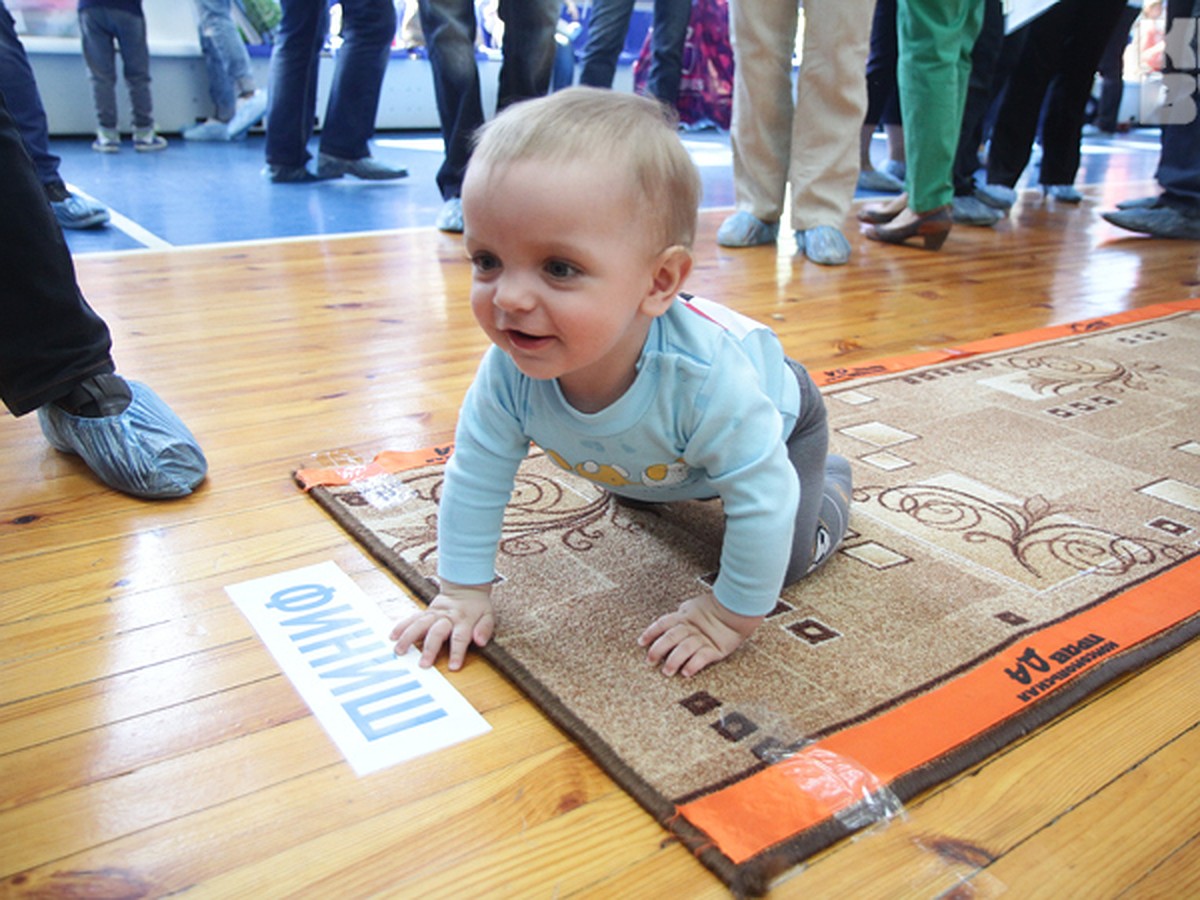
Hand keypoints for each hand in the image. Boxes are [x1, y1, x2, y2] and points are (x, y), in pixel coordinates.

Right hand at [390, 580, 494, 670]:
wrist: (466, 588)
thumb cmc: (477, 607)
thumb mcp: (488, 615)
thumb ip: (485, 628)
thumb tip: (480, 641)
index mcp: (464, 619)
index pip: (461, 637)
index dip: (457, 652)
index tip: (453, 666)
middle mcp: (447, 616)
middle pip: (437, 632)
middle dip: (430, 648)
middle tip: (423, 664)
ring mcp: (435, 613)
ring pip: (420, 624)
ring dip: (409, 637)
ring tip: (400, 650)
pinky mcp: (426, 611)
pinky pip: (412, 618)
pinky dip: (402, 625)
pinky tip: (393, 635)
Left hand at [638, 592, 762, 677]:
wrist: (740, 608)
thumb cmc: (719, 607)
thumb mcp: (696, 606)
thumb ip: (683, 614)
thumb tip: (670, 622)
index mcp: (685, 615)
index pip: (663, 623)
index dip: (651, 632)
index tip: (641, 642)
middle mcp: (692, 627)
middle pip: (671, 637)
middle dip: (658, 649)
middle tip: (649, 660)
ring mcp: (704, 638)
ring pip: (684, 649)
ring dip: (673, 661)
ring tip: (666, 671)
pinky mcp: (716, 648)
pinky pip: (701, 658)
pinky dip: (692, 665)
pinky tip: (686, 673)